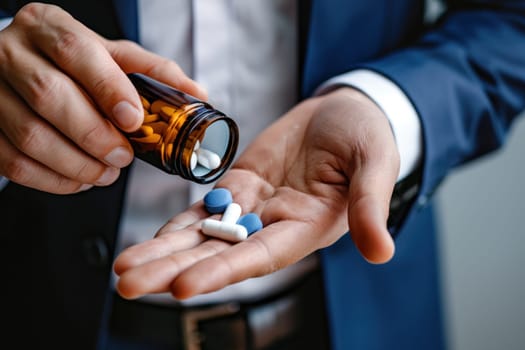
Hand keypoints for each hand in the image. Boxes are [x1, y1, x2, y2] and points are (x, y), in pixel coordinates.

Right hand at [0, 3, 205, 193]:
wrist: (19, 66)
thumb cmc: (72, 63)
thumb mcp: (110, 56)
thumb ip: (152, 72)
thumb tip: (197, 95)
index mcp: (50, 28)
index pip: (78, 51)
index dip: (109, 89)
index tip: (134, 119)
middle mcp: (13, 53)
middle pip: (49, 96)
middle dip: (95, 135)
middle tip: (123, 156)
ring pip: (30, 136)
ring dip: (77, 164)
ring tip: (106, 172)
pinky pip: (14, 163)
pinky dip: (54, 180)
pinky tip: (79, 179)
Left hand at [114, 87, 399, 299]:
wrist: (344, 112)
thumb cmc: (366, 136)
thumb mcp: (375, 164)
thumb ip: (370, 205)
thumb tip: (381, 253)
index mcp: (306, 228)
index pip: (260, 256)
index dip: (223, 270)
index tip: (183, 287)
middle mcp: (274, 226)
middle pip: (219, 254)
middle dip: (174, 270)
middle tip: (128, 284)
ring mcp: (253, 207)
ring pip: (203, 235)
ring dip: (163, 253)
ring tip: (123, 271)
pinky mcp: (238, 185)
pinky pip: (204, 208)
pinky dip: (177, 226)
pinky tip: (148, 241)